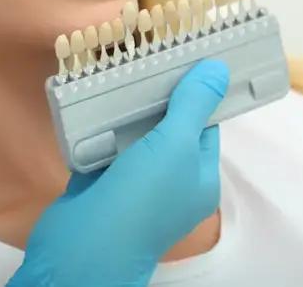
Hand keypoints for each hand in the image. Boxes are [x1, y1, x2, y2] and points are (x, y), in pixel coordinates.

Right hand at [6, 59, 229, 286]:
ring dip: (123, 108)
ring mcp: (132, 183)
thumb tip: (218, 69)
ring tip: (117, 69)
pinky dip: (96, 125)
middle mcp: (169, 182)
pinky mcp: (99, 182)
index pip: (203, 127)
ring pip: (132, 135)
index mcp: (198, 178)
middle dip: (155, 96)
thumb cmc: (141, 198)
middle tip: (144, 57)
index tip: (182, 57)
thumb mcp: (176, 144)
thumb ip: (194, 104)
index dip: (195, 93)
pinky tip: (90, 98)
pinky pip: (101, 145)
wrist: (84, 246)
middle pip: (166, 127)